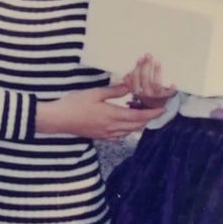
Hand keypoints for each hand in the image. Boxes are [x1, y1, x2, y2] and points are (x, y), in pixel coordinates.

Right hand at [35, 83, 164, 139]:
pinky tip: (124, 121)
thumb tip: (130, 85)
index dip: (153, 113)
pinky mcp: (101, 137)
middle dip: (148, 118)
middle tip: (154, 108)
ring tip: (140, 112)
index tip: (163, 109)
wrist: (58, 120)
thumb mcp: (95, 93)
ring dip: (138, 123)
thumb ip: (114, 90)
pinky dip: (127, 129)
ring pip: (129, 132)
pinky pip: (120, 136)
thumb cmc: (75, 104)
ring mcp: (106, 134)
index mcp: (112, 116)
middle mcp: (112, 128)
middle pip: (137, 126)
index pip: (139, 117)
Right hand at [122, 53, 176, 108]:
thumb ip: (131, 82)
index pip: (135, 78)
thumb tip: (126, 76)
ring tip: (157, 62)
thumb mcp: (136, 90)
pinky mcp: (165, 98)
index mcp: (137, 91)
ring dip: (156, 72)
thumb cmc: (145, 94)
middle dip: (146, 65)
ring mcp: (155, 96)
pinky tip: (173, 83)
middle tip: (148, 55)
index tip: (140, 58)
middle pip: (145, 78)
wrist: (155, 107)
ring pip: (155, 84)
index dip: (137, 68)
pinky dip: (171, 88)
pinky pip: (168, 93)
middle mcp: (145, 94)